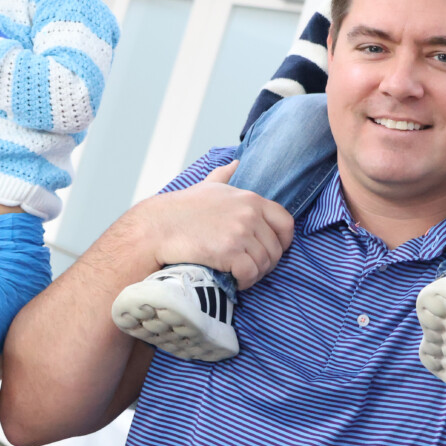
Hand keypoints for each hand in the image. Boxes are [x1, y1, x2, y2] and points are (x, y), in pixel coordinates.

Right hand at [139, 161, 294, 289]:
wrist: (159, 227)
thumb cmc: (182, 209)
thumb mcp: (208, 186)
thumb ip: (224, 175)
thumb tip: (236, 163)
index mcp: (250, 199)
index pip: (286, 222)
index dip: (284, 241)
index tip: (273, 250)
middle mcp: (249, 215)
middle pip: (276, 249)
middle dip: (266, 263)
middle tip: (251, 268)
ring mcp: (240, 234)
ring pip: (264, 264)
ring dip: (254, 274)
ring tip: (240, 275)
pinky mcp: (230, 253)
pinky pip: (250, 274)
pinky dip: (245, 282)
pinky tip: (234, 281)